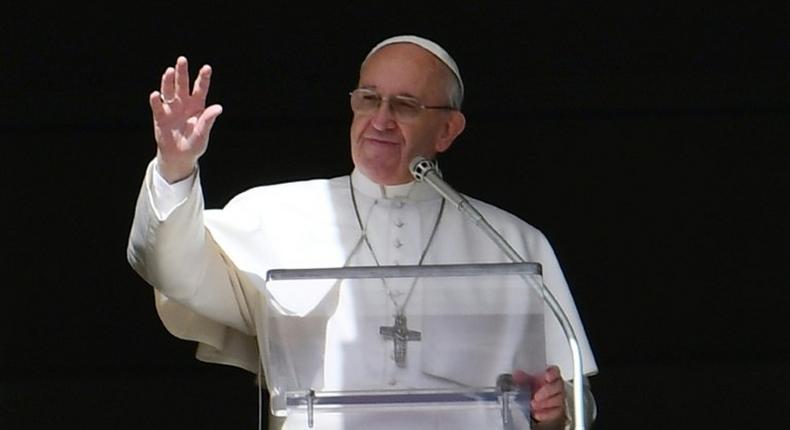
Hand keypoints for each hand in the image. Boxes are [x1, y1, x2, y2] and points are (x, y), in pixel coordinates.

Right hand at [149, 56, 222, 182]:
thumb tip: (219, 107)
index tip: (207, 68)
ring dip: (168, 81)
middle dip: (182, 72)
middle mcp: (183, 103)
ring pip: (168, 91)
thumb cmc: (194, 144)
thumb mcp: (203, 133)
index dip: (203, 78)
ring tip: (169, 71)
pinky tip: (155, 95)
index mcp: (197, 106)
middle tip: (182, 59)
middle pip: (182, 84)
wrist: (179, 156)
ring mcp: (171, 108)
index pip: (201, 89)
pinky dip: (156, 100)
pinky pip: (157, 106)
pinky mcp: (160, 116)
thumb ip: (208, 120)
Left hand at [513, 365, 565, 424]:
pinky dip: (545, 414)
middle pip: (557, 386)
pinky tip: (537, 414)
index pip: (555, 371)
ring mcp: (559, 397)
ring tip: (533, 404)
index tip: (547, 376)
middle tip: (536, 396)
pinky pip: (555, 412)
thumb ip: (523, 378)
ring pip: (557, 400)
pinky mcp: (558, 409)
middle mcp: (557, 386)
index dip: (552, 373)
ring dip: (545, 403)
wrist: (536, 400)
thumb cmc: (535, 387)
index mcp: (550, 375)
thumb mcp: (528, 380)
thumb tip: (517, 375)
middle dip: (547, 392)